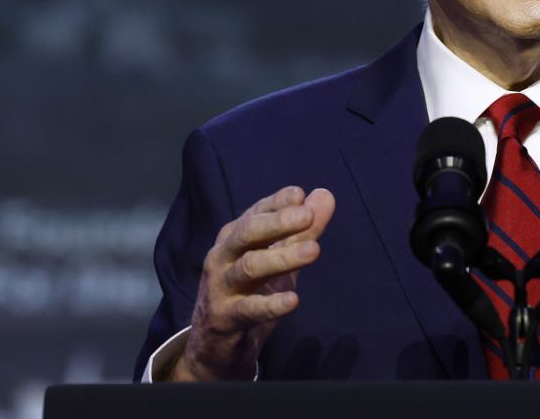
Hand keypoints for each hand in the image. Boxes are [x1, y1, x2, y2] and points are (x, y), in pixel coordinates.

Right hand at [170, 186, 335, 380]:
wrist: (214, 346)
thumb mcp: (279, 260)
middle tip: (307, 215)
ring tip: (313, 251)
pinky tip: (293, 300)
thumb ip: (302, 230)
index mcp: (234, 238)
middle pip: (247, 234)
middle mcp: (223, 257)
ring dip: (282, 258)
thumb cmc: (250, 293)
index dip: (277, 203)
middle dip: (277, 222)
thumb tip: (325, 195)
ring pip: (250, 267)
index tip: (300, 194)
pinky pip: (248, 310)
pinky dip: (270, 304)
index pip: (256, 213)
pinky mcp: (224, 319)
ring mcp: (221, 288)